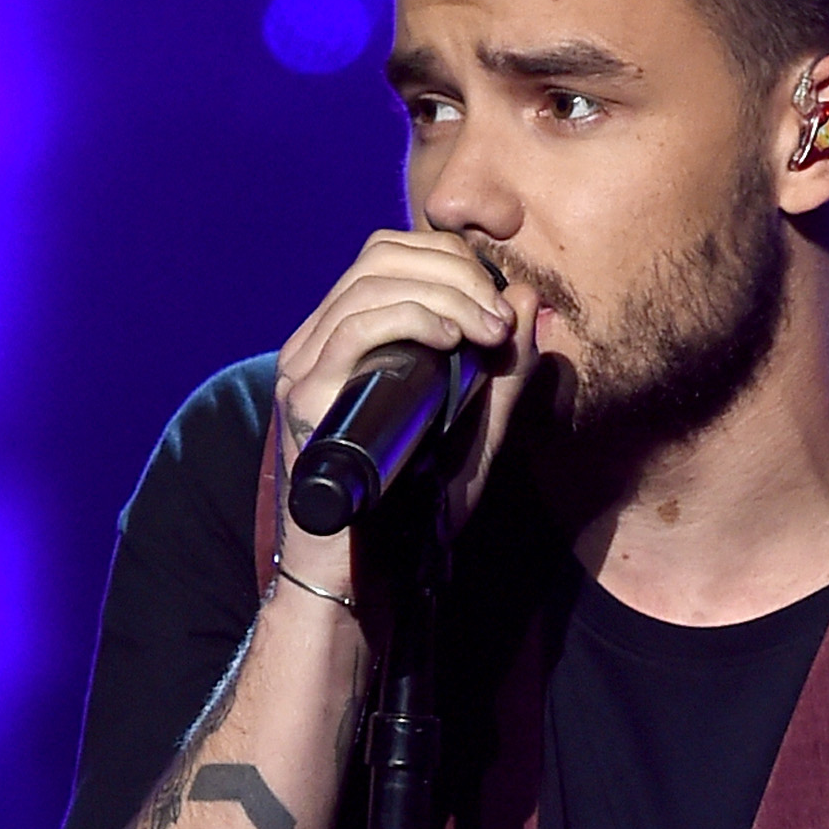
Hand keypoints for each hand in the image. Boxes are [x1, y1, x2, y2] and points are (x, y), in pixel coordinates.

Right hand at [272, 231, 540, 592]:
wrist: (365, 574)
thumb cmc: (413, 508)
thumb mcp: (475, 431)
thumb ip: (502, 372)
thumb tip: (524, 299)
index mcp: (346, 338)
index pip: (389, 254)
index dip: (450, 257)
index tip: (501, 304)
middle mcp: (316, 342)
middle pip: (380, 255)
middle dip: (455, 273)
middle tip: (501, 320)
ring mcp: (304, 366)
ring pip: (370, 283)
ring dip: (444, 294)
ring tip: (488, 332)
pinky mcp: (303, 397)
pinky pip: (354, 328)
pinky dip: (409, 318)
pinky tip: (450, 339)